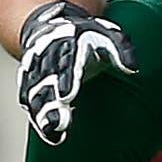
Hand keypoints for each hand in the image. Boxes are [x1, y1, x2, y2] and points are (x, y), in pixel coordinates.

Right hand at [17, 0, 136, 146]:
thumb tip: (133, 68)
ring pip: (34, 94)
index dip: (65, 80)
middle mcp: (47, 59)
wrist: (51, 29)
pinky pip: (27, 98)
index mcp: (68, 44)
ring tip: (52, 132)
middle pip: (46, 83)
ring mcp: (36, 72)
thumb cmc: (88, 36)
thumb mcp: (108, 35)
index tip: (67, 97)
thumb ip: (121, 51)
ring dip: (40, 114)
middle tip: (58, 123)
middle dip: (50, 104)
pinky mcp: (29, 83)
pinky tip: (45, 131)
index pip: (65, 63)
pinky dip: (35, 113)